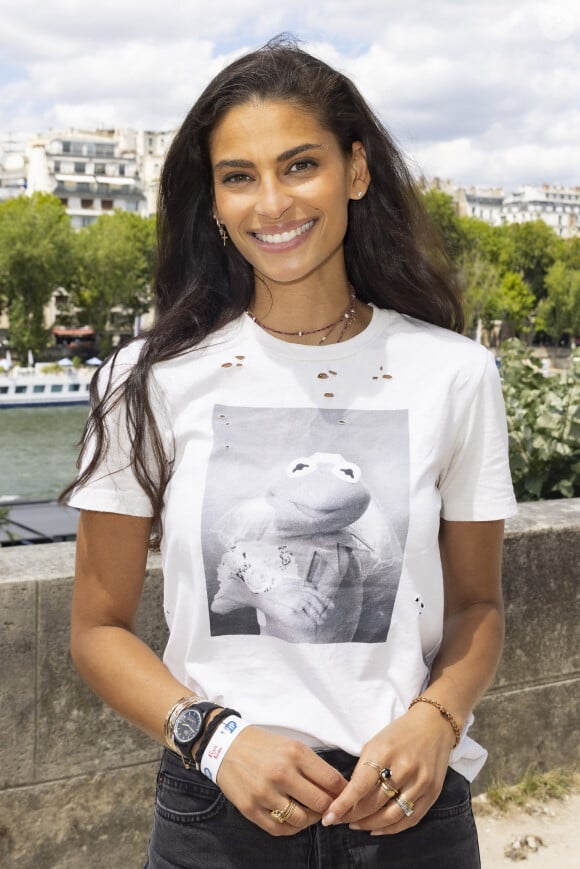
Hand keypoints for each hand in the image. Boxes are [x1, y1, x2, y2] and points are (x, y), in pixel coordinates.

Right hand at [216, 726, 347, 835]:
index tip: (347, 796)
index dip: (344, 792)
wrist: (225, 745)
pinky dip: (292, 827)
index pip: (331, 780)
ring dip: (310, 819)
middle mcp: (281, 773)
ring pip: (302, 819)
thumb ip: (313, 766)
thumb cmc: (262, 745)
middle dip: (329, 808)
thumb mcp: (291, 745)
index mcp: (295, 753)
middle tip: (330, 808)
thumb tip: (337, 788)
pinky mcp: (251, 808)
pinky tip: (293, 818)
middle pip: (320, 803)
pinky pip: (280, 828)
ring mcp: (265, 793)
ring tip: (309, 812)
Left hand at [322, 704, 455, 834]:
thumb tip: (349, 797)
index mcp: (385, 752)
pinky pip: (410, 819)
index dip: (343, 805)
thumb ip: (363, 769)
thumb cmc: (399, 733)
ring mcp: (421, 782)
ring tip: (356, 826)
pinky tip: (377, 829)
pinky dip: (391, 829)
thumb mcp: (375, 743)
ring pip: (391, 816)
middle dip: (354, 816)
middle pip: (374, 804)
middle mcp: (404, 769)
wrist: (434, 725)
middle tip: (340, 821)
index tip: (328, 817)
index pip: (360, 786)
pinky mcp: (433, 793)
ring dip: (370, 825)